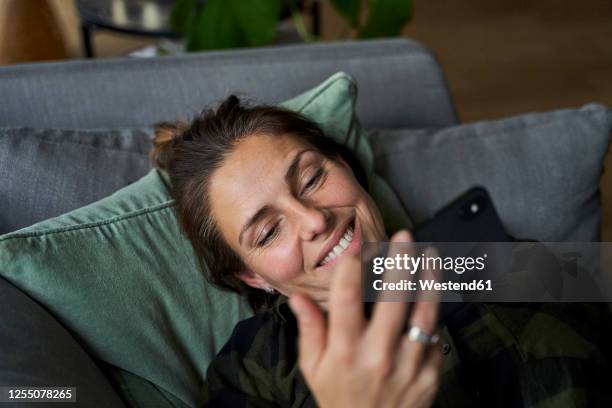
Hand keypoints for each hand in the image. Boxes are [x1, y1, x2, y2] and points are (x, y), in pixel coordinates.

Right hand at [288, 230, 441, 407]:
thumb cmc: (338, 399)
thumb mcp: (314, 367)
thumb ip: (309, 330)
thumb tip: (297, 297)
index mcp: (344, 352)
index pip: (346, 301)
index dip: (351, 270)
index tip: (356, 249)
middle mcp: (377, 357)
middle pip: (393, 300)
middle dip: (399, 262)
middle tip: (404, 237)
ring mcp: (406, 367)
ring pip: (423, 316)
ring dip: (428, 281)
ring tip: (430, 257)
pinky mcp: (428, 377)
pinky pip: (435, 340)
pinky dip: (434, 317)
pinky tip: (433, 296)